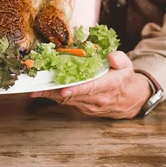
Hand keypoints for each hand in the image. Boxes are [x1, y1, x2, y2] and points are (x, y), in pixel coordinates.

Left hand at [31, 52, 151, 118]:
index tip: (62, 90)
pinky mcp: (85, 109)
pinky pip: (68, 104)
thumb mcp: (127, 65)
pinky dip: (55, 98)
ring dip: (51, 96)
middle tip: (36, 88)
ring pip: (68, 102)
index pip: (91, 88)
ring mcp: (90, 106)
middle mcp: (98, 99)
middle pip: (73, 96)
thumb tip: (111, 57)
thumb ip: (120, 59)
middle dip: (54, 92)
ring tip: (34, 90)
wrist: (131, 99)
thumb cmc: (125, 78)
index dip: (76, 90)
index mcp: (109, 86)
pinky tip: (43, 92)